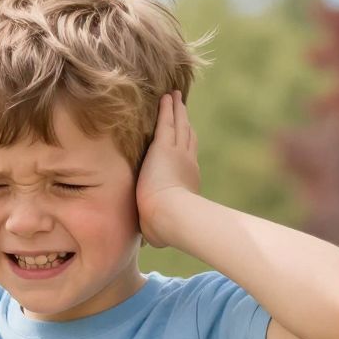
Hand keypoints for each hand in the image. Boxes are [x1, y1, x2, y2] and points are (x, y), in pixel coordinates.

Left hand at [136, 92, 202, 248]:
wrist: (171, 215)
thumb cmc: (166, 228)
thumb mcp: (161, 228)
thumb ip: (156, 229)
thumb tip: (151, 242)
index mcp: (187, 181)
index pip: (187, 158)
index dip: (186, 145)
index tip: (185, 137)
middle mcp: (186, 162)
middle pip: (187, 136)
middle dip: (184, 122)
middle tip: (182, 109)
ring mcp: (177, 153)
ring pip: (178, 125)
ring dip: (177, 110)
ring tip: (175, 98)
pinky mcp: (164, 147)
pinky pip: (166, 122)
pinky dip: (167, 108)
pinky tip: (167, 97)